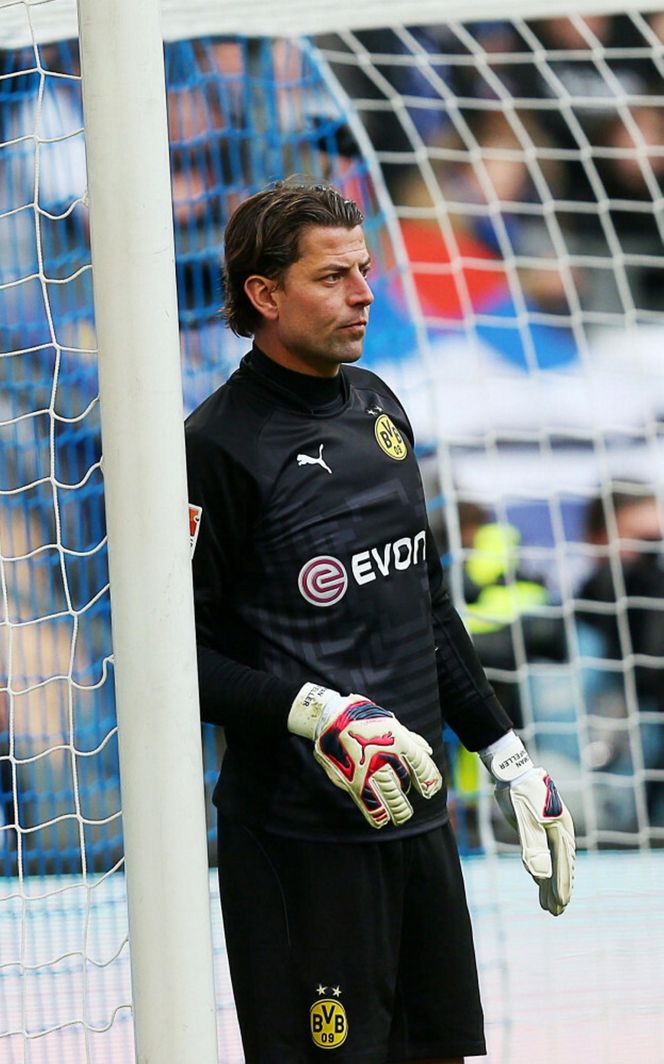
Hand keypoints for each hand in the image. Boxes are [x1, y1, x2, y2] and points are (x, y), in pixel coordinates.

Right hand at [288, 683, 442, 828]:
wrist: (328, 716)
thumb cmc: (363, 717)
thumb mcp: (390, 722)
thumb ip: (410, 739)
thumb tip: (428, 751)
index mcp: (398, 739)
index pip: (421, 766)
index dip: (429, 780)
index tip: (430, 790)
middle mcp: (385, 756)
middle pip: (404, 785)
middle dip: (409, 798)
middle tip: (409, 810)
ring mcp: (368, 769)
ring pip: (390, 797)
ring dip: (397, 809)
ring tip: (400, 817)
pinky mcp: (351, 779)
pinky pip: (368, 803)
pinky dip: (376, 814)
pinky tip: (381, 819)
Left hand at [480, 731, 575, 915]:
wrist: (512, 771)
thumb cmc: (520, 792)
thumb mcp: (526, 820)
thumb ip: (533, 847)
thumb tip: (540, 877)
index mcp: (561, 830)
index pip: (562, 863)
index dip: (561, 885)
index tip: (560, 905)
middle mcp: (559, 832)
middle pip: (561, 866)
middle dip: (559, 889)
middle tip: (556, 912)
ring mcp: (549, 830)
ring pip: (553, 862)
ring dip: (550, 884)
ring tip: (548, 906)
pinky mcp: (537, 829)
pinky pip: (543, 854)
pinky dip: (542, 871)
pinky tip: (539, 884)